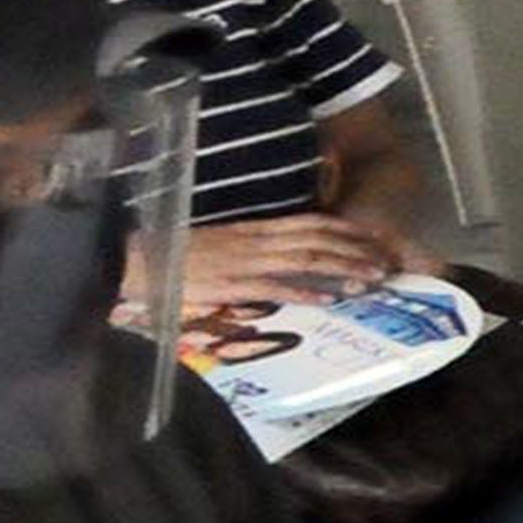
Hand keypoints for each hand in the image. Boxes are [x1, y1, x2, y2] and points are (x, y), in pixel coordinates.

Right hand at [170, 214, 407, 316]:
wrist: (135, 258)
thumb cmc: (175, 253)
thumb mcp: (221, 241)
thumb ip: (251, 245)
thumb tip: (278, 253)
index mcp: (254, 229)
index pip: (309, 223)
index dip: (345, 229)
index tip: (372, 237)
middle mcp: (256, 241)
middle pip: (318, 240)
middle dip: (356, 250)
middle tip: (386, 263)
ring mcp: (246, 261)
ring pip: (306, 260)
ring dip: (343, 269)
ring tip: (371, 279)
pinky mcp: (232, 283)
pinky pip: (274, 286)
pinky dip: (303, 291)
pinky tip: (328, 298)